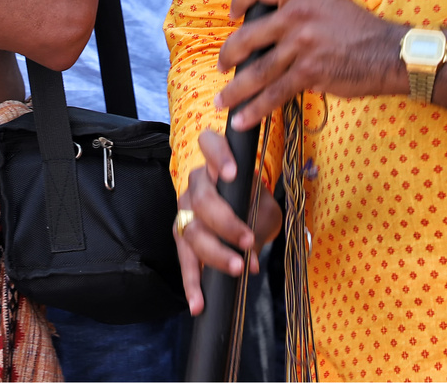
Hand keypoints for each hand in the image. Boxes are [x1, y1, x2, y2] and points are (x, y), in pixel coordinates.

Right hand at [175, 129, 283, 314]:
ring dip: (214, 254)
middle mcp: (197, 183)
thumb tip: (250, 258)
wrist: (248, 216)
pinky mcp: (182, 234)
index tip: (233, 174)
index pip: (210, 143)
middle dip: (225, 224)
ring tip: (237, 270)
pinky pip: (184, 259)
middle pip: (201, 200)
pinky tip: (197, 303)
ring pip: (190, 230)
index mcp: (220, 163)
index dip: (219, 157)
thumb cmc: (256, 204)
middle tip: (247, 242)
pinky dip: (192, 283)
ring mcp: (185, 209)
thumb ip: (257, 222)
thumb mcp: (265, 206)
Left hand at [213, 0, 400, 130]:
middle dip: (228, 55)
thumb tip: (271, 33)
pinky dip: (256, 109)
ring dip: (235, 90)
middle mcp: (297, 15)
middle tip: (221, 65)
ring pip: (257, 70)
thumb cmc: (360, 29)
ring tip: (221, 101)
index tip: (233, 14)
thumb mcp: (328, 4)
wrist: (390, 51)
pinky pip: (275, 93)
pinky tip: (243, 119)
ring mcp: (302, 45)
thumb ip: (299, 10)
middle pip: (247, 36)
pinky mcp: (309, 72)